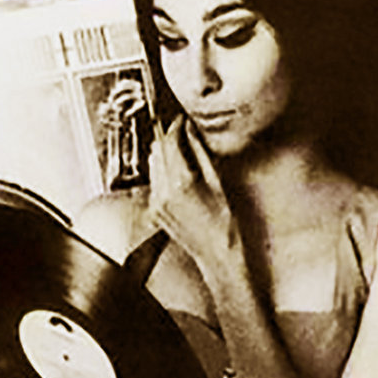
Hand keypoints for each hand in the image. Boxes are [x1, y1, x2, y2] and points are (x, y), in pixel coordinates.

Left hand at [147, 116, 238, 275]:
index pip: (170, 141)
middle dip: (168, 139)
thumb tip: (191, 131)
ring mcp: (157, 201)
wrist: (218, 256)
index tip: (182, 122)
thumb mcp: (217, 183)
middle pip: (157, 149)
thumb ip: (201, 153)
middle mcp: (164, 191)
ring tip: (182, 155)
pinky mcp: (155, 209)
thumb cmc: (224, 226)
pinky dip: (162, 172)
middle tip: (183, 135)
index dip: (176, 127)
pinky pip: (154, 181)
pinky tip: (178, 177)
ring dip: (164, 154)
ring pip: (152, 163)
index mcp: (182, 182)